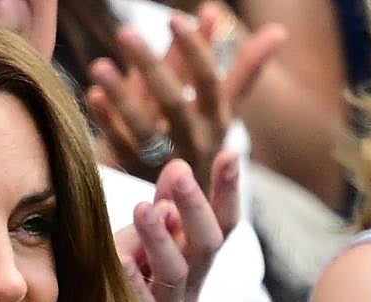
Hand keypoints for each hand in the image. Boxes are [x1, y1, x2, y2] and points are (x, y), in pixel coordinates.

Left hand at [86, 3, 284, 187]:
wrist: (184, 212)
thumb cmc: (203, 148)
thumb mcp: (224, 113)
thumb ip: (244, 70)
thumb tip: (278, 31)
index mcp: (216, 122)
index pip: (209, 83)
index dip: (194, 51)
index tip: (174, 19)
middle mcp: (193, 144)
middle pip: (173, 103)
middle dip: (151, 67)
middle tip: (126, 32)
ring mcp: (163, 164)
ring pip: (142, 130)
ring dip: (121, 96)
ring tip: (99, 65)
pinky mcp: (136, 177)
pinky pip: (120, 150)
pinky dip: (107, 124)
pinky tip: (92, 96)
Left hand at [113, 152, 238, 301]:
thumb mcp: (157, 260)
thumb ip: (164, 218)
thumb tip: (174, 169)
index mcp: (196, 268)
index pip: (222, 226)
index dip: (228, 192)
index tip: (230, 154)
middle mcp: (190, 291)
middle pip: (205, 247)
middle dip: (195, 208)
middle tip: (181, 174)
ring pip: (176, 276)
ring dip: (161, 240)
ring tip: (145, 208)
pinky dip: (132, 284)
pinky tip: (119, 261)